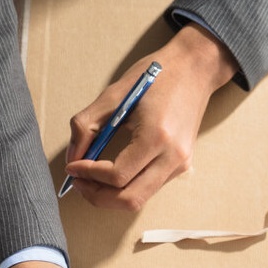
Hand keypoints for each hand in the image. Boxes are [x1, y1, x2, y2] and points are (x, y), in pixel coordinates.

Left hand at [64, 23, 237, 210]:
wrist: (195, 68)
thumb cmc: (155, 75)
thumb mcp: (114, 94)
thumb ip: (87, 126)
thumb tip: (72, 158)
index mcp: (156, 136)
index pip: (118, 175)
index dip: (89, 175)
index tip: (72, 166)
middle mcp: (173, 157)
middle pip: (130, 199)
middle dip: (97, 196)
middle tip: (78, 182)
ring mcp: (180, 164)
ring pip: (139, 199)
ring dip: (110, 196)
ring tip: (91, 180)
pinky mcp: (182, 165)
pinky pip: (149, 188)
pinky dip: (126, 187)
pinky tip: (111, 173)